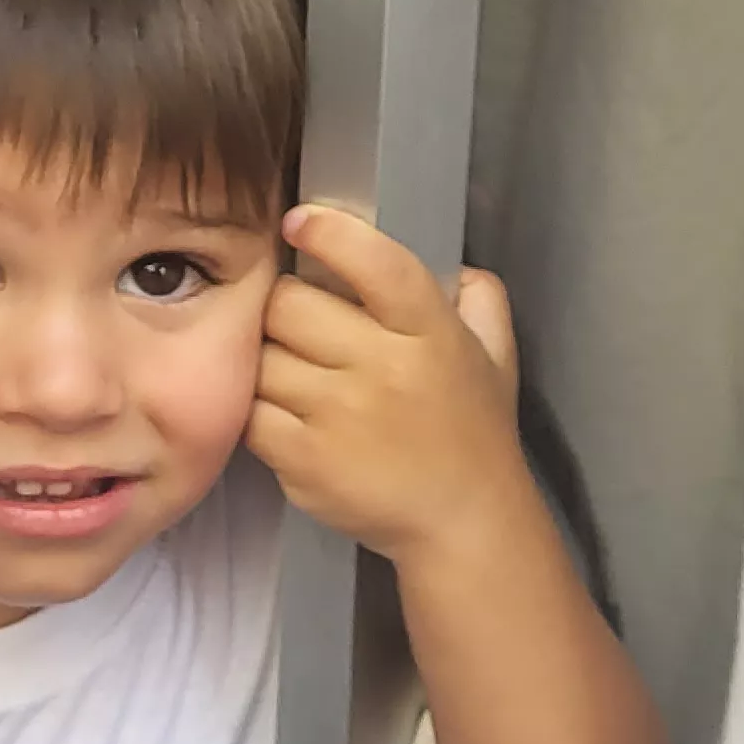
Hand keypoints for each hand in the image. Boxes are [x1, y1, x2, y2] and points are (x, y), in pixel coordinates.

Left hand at [247, 204, 540, 562]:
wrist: (464, 522)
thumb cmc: (473, 431)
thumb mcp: (493, 354)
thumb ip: (476, 296)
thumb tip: (445, 257)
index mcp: (430, 332)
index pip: (375, 262)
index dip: (329, 232)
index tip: (299, 221)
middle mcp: (383, 368)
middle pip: (288, 304)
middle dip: (283, 306)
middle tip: (297, 324)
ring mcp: (338, 415)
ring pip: (260, 357)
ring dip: (266, 360)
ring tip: (293, 374)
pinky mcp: (302, 458)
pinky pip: (250, 411)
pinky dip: (257, 409)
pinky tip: (283, 413)